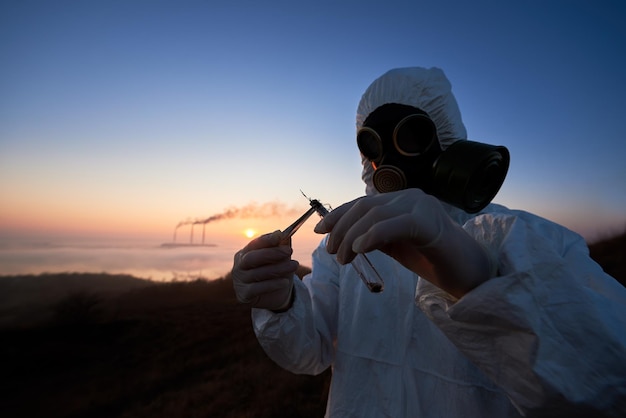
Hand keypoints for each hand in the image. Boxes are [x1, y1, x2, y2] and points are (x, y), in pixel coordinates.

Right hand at [232, 230, 297, 310]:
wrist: (273, 296)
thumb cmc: (274, 272)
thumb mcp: (279, 259)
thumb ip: (280, 247)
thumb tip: (284, 235)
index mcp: (245, 253)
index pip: (253, 244)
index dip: (266, 240)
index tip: (280, 236)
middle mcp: (239, 266)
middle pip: (251, 258)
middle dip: (271, 253)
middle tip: (289, 251)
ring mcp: (240, 281)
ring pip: (257, 273)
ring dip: (278, 269)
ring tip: (294, 265)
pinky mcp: (244, 295)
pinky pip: (258, 288)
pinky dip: (272, 284)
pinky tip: (285, 282)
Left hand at [314, 189, 491, 297]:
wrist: (469, 274)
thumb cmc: (433, 260)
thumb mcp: (397, 246)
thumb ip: (376, 237)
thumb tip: (348, 238)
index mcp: (403, 200)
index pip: (364, 203)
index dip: (339, 215)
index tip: (320, 230)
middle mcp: (412, 197)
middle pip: (366, 207)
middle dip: (342, 229)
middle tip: (333, 252)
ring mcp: (422, 206)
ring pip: (375, 215)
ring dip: (352, 237)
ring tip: (343, 258)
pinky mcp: (429, 223)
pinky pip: (393, 225)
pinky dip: (372, 235)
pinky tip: (359, 249)